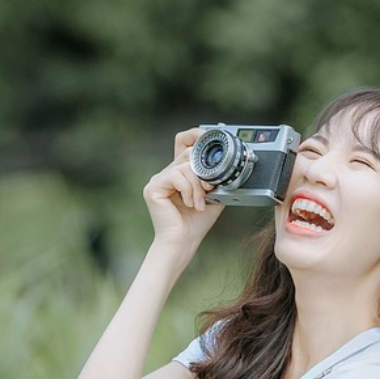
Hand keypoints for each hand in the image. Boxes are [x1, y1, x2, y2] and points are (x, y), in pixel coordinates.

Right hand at [142, 128, 223, 250]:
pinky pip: (175, 175)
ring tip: (199, 203)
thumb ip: (215, 178)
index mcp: (179, 174)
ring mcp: (157, 180)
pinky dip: (188, 189)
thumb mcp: (212, 195)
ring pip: (184, 166)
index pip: (183, 143)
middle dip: (203, 171)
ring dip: (197, 186)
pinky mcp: (153, 187)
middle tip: (209, 189)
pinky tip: (190, 203)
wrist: (183, 242)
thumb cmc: (196, 223)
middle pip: (187, 153)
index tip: (210, 140)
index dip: (195, 136)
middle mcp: (166, 174)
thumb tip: (226, 165)